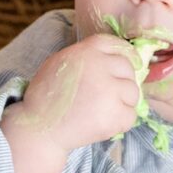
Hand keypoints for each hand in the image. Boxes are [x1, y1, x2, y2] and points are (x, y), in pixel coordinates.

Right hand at [4, 34, 139, 152]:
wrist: (39, 128)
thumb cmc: (46, 97)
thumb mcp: (60, 63)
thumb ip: (86, 57)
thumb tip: (113, 61)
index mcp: (86, 51)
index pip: (116, 44)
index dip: (126, 54)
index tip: (132, 64)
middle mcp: (100, 67)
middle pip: (128, 70)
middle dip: (122, 83)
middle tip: (107, 97)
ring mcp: (109, 91)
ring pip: (133, 93)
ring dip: (122, 104)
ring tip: (101, 112)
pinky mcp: (114, 114)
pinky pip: (130, 116)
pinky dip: (120, 122)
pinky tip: (102, 124)